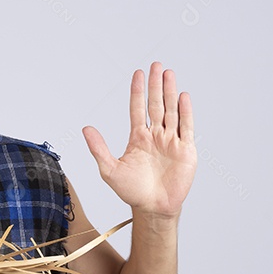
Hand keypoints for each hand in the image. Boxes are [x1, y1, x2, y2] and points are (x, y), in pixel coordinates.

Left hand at [82, 62, 196, 219]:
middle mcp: (155, 136)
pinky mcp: (186, 150)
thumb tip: (85, 129)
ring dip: (170, 92)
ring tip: (168, 73)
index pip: (137, 109)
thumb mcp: (110, 170)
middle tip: (156, 65)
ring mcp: (171, 141)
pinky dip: (185, 111)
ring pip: (171, 111)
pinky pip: (186, 127)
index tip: (137, 73)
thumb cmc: (132, 191)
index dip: (137, 91)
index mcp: (138, 138)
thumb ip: (99, 149)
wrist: (153, 208)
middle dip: (155, 85)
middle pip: (156, 105)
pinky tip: (183, 96)